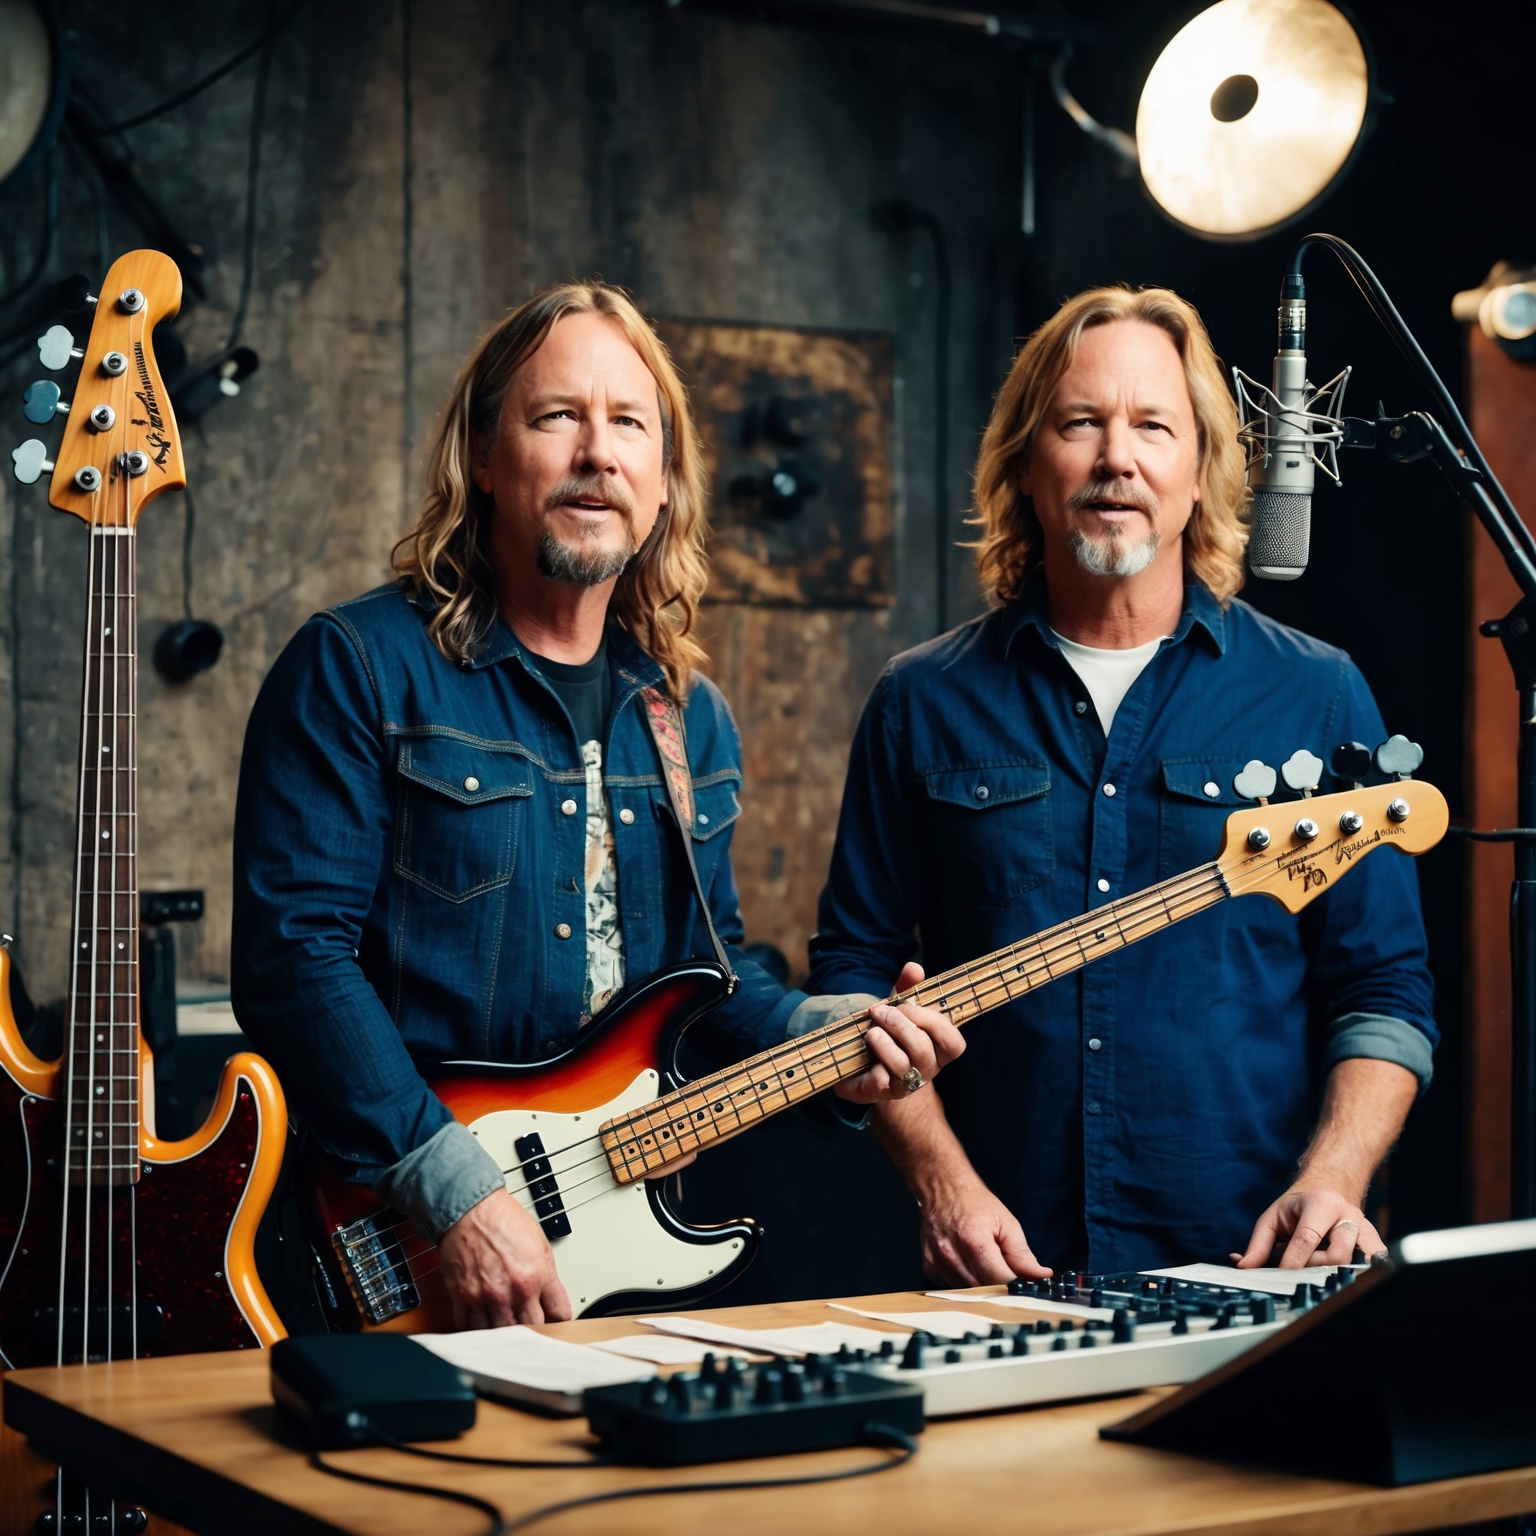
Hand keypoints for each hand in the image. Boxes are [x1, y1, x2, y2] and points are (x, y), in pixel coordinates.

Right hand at [437, 1186, 572, 1326]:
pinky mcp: (462, 1297)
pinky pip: (469, 1328)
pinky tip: (483, 1327)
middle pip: (529, 1331)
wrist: (472, 1209)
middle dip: (534, 1332)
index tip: (557, 1324)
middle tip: (533, 1330)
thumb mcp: (541, 1246)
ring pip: (499, 1335)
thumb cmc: (504, 1221)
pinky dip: (477, 1331)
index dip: (560, 1322)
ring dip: (505, 1335)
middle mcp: (511, 1291)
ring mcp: (485, 1297)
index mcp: (536, 1276)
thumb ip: (549, 1279)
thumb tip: (554, 1302)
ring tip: (508, 1331)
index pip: (558, 1315)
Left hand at [835, 962, 965, 1104]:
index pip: (953, 1043)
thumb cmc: (887, 1033)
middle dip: (900, 1025)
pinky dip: (873, 1063)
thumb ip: (907, 989)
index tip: (907, 1005)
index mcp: (937, 1050)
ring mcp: (904, 1085)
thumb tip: (914, 967)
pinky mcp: (879, 1093)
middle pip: (923, 1050)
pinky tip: (865, 1051)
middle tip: (878, 1012)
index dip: (934, 1022)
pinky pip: (881, 1082)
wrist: (859, 1064)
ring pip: (903, 1066)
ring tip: (870, 1032)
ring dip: (885, 1042)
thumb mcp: (897, 1008)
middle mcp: (925, 1070)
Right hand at [916, 1174, 1050, 1286]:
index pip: (1001, 1282)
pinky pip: (954, 1287)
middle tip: (1007, 1274)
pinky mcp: (929, 1268)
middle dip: (999, 1287)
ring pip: (969, 1292)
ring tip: (983, 1261)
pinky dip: (965, 1280)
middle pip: (985, 1291)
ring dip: (982, 1285)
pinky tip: (967, 1262)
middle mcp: (952, 1256)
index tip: (1026, 1287)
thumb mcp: (1006, 1223)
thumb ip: (1023, 1255)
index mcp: (975, 1242)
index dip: (1016, 1288)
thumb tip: (1041, 1277)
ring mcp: (937, 1263)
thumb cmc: (975, 1203)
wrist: (942, 1187)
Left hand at [1233, 1177, 1383, 1269]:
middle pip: (1337, 1254)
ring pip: (1358, 1263)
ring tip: (1318, 1273)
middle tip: (1300, 1271)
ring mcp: (1365, 1230)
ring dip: (1335, 1274)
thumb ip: (1258, 1244)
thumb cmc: (1298, 1206)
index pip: (1307, 1238)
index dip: (1293, 1261)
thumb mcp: (1273, 1217)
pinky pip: (1373, 1266)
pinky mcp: (1375, 1243)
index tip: (1282, 1276)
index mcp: (1320, 1204)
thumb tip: (1243, 1267)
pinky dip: (1357, 1275)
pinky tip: (1340, 1276)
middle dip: (1316, 1268)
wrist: (1330, 1187)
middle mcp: (1347, 1216)